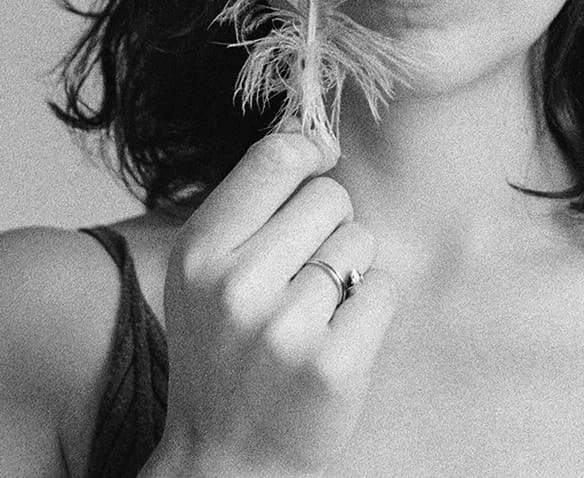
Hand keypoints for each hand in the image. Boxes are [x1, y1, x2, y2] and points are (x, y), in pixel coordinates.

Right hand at [147, 132, 396, 476]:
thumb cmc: (224, 351)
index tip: (319, 162)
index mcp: (199, 252)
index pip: (274, 157)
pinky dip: (371, 307)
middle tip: (303, 271)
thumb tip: (314, 138)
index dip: (310, 151)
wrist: (226, 460)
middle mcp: (236, 285)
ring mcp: (285, 328)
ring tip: (313, 312)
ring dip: (351, 270)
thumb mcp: (205, 272)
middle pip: (331, 195)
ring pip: (361, 241)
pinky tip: (337, 338)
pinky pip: (384, 287)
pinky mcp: (332, 365)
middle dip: (330, 224)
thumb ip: (250, 205)